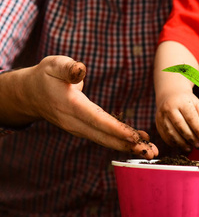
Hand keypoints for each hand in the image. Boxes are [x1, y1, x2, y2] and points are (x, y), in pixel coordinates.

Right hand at [5, 55, 157, 158]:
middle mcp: (74, 122)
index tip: (134, 137)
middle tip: (150, 152)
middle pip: (104, 136)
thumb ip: (69, 67)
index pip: (96, 119)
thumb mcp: (54, 64)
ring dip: (128, 147)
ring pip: (105, 140)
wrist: (30, 94)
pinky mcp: (83, 130)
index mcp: (70, 105)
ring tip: (150, 151)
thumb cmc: (46, 75)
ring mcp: (78, 129)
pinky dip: (121, 142)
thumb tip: (81, 68)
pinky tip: (139, 143)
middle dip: (128, 145)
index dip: (116, 129)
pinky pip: (103, 138)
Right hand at [155, 90, 198, 151]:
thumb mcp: (198, 106)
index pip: (190, 117)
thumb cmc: (187, 101)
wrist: (170, 94)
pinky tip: (182, 146)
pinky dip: (174, 144)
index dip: (197, 129)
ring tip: (191, 148)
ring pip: (171, 133)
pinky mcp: (157, 123)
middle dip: (190, 138)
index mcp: (181, 101)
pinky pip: (165, 136)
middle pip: (180, 126)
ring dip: (182, 143)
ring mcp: (161, 116)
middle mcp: (169, 108)